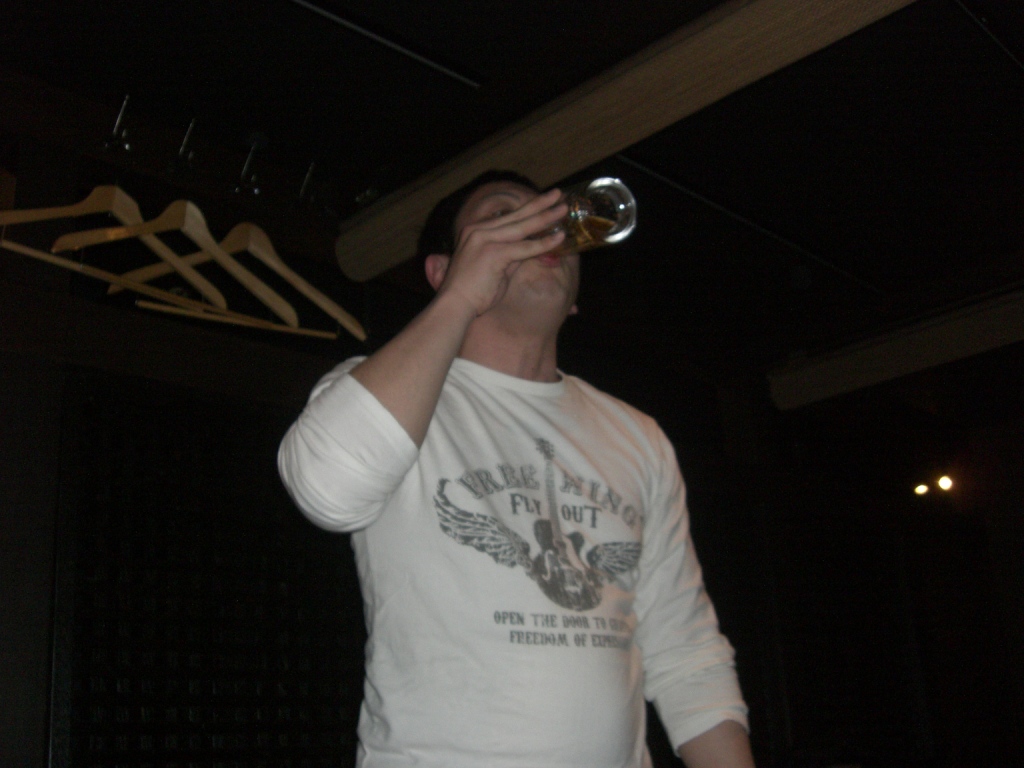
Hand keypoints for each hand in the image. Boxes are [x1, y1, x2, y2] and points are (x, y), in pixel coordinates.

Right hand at [429, 188, 566, 316]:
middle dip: (540, 203)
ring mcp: (485, 239)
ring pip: (522, 226)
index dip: (529, 208)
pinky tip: (559, 237)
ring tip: (564, 210)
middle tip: (559, 194)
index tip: (546, 201)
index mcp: (477, 230)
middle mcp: (479, 230)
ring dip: (546, 217)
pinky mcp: (493, 253)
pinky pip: (524, 247)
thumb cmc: (474, 291)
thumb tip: (531, 247)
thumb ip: (512, 254)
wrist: (454, 304)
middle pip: (517, 215)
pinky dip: (543, 243)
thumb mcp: (495, 266)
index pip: (509, 216)